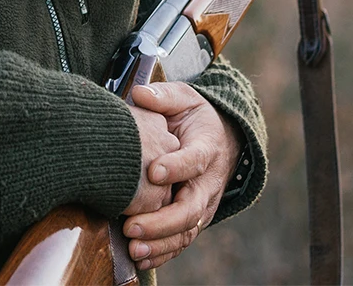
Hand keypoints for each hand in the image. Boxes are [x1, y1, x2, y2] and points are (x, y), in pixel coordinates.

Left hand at [123, 82, 242, 269]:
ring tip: (134, 247)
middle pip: (191, 207)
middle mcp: (208, 183)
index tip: (153, 172)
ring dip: (160, 242)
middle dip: (162, 219)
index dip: (176, 167)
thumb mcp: (184, 99)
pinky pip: (181, 241)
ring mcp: (202, 205)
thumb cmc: (193, 119)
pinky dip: (163, 253)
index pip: (194, 160)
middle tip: (131, 224)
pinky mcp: (193, 220)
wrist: (221, 141)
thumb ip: (163, 96)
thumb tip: (140, 94)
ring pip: (186, 230)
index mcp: (206, 149)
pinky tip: (140, 258)